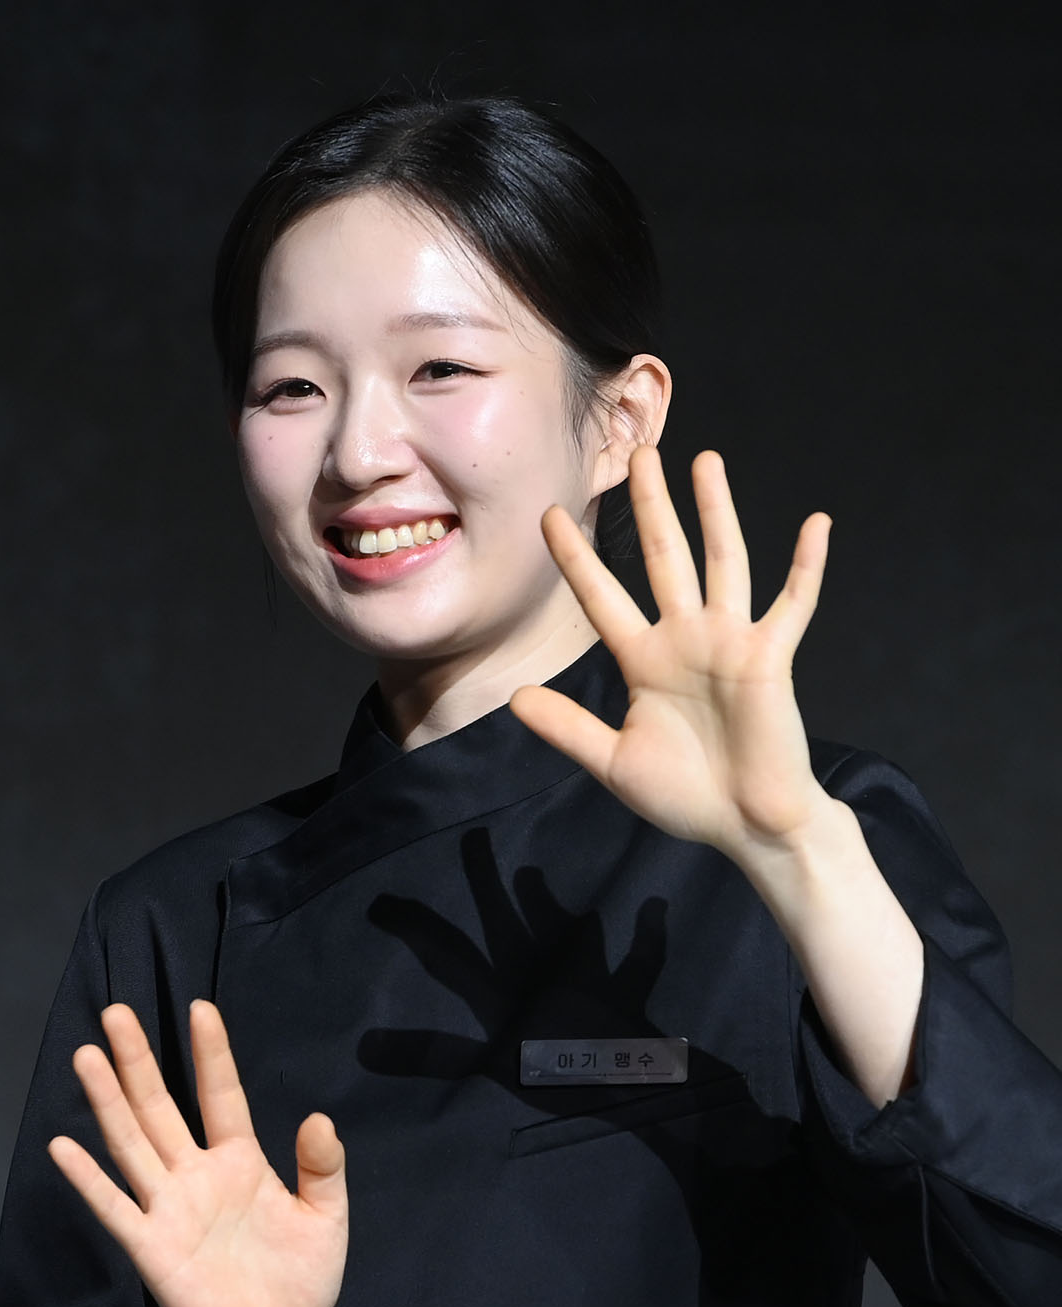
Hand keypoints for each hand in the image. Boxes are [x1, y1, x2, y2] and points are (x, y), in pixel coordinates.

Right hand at [49, 1000, 347, 1306]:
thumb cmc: (300, 1282)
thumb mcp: (325, 1219)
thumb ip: (323, 1169)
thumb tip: (318, 1117)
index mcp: (242, 1163)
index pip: (222, 1095)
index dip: (212, 1054)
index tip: (201, 1008)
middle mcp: (198, 1176)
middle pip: (162, 1107)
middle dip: (139, 1060)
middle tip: (116, 1011)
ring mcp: (170, 1210)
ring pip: (133, 1143)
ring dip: (108, 1101)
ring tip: (87, 1055)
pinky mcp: (153, 1249)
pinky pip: (116, 1208)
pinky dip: (89, 1180)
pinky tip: (64, 1146)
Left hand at [510, 447, 831, 863]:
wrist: (745, 826)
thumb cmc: (686, 797)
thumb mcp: (614, 762)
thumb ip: (569, 729)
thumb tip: (516, 699)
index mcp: (644, 662)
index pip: (602, 598)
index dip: (576, 558)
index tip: (548, 515)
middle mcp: (685, 640)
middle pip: (662, 558)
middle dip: (649, 507)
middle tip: (637, 453)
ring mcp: (730, 643)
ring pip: (722, 562)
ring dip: (715, 511)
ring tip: (703, 460)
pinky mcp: (770, 658)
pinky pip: (793, 604)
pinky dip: (806, 566)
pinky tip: (817, 523)